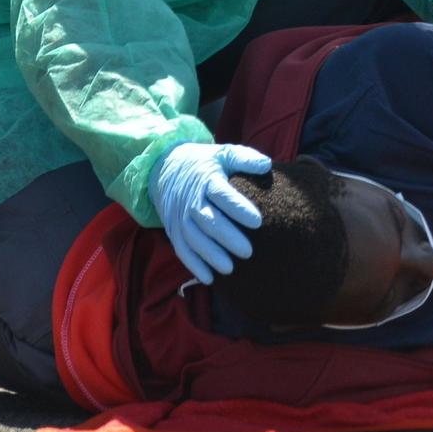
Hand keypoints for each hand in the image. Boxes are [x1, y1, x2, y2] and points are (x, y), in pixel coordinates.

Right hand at [149, 142, 270, 282]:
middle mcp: (191, 200)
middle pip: (208, 220)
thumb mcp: (223, 153)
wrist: (165, 167)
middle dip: (227, 237)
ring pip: (193, 238)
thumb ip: (245, 158)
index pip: (222, 194)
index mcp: (206, 179)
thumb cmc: (205, 162)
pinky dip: (193, 265)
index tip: (258, 221)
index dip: (238, 208)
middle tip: (248, 252)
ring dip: (210, 255)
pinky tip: (209, 278)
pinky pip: (181, 249)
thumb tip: (267, 165)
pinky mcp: (173, 229)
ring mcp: (179, 216)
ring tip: (230, 268)